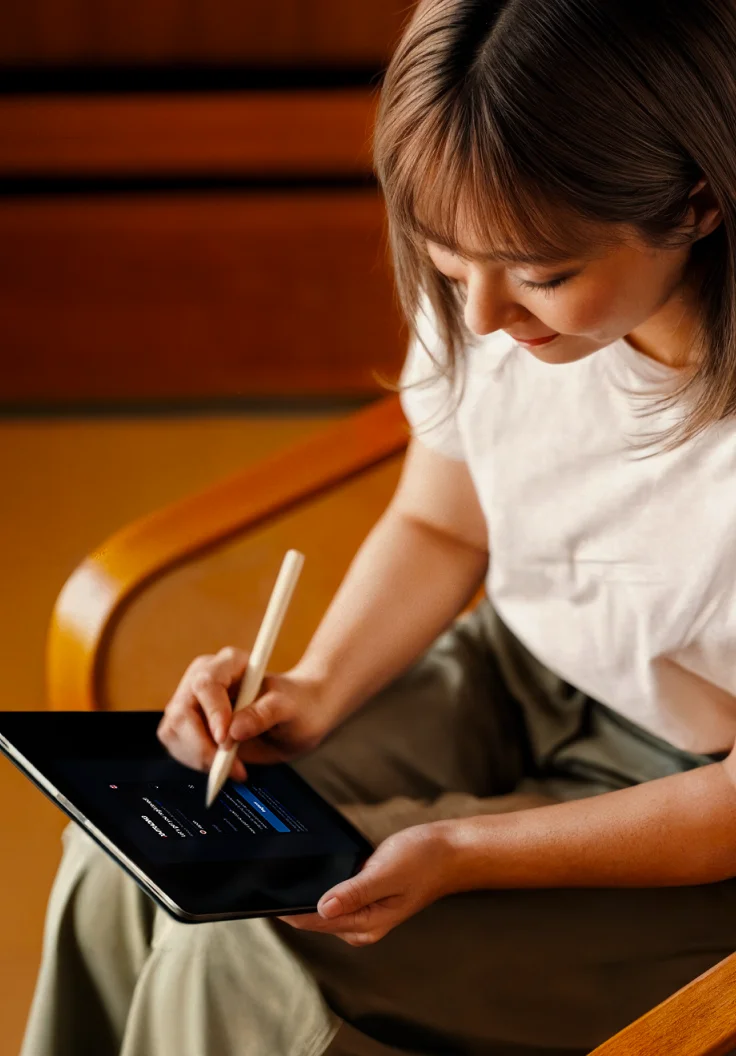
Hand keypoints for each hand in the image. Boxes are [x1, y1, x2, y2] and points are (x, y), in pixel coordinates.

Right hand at [157, 646, 329, 780]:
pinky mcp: (190, 724)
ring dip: (197, 755)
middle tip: (226, 765)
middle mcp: (206, 678)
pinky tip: (220, 766)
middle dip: (200, 743)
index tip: (226, 739)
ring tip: (230, 767)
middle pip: (182, 710)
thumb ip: (265, 713)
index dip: (212, 713)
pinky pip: (176, 743)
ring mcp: (194, 701)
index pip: (206, 684)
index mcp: (230, 663)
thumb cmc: (297, 704)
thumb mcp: (289, 707)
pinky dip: (195, 761)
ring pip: (174, 729)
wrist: (299, 716)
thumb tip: (234, 731)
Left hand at [278, 822, 455, 944]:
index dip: (286, 909)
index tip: (262, 896)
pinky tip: (311, 873)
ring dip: (304, 894)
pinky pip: (335, 896)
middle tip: (262, 881)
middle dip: (290, 902)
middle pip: (314, 918)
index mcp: (366, 924)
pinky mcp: (367, 896)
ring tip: (278, 877)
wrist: (450, 851)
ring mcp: (365, 912)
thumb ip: (354, 892)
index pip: (314, 921)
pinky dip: (320, 886)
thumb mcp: (386, 873)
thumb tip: (322, 907)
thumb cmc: (424, 860)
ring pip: (323, 907)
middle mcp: (363, 924)